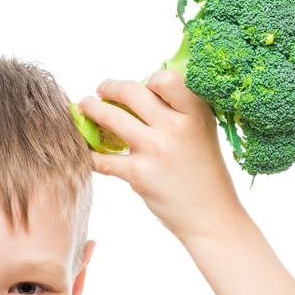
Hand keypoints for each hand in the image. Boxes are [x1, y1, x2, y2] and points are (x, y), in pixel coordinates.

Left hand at [79, 71, 243, 240]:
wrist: (210, 215)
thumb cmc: (204, 170)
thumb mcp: (202, 131)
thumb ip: (180, 109)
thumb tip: (146, 87)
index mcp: (195, 112)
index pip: (165, 78)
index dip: (148, 80)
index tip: (141, 87)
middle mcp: (175, 126)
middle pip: (131, 92)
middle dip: (109, 87)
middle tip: (101, 89)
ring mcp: (155, 149)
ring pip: (111, 118)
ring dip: (91, 109)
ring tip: (84, 107)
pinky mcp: (138, 174)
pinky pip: (102, 159)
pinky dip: (90, 154)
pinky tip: (85, 150)